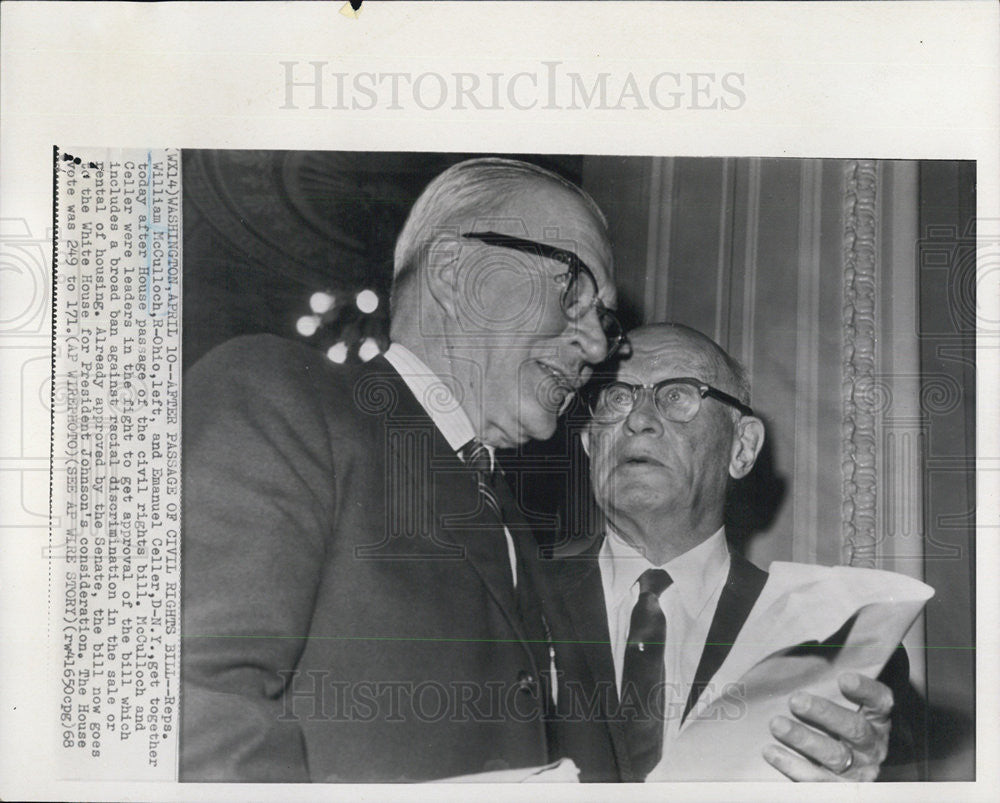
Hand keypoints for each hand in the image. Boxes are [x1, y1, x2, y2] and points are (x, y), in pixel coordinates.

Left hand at [762, 672, 892, 781]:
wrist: (848, 772)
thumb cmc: (837, 727)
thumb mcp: (843, 708)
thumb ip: (828, 689)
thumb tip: (798, 664)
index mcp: (877, 720)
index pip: (879, 702)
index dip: (865, 690)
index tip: (844, 678)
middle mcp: (872, 746)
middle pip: (855, 728)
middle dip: (824, 713)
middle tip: (796, 701)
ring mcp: (858, 771)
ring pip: (834, 756)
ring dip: (803, 739)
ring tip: (777, 724)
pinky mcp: (840, 789)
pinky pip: (816, 780)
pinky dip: (792, 765)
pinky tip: (771, 751)